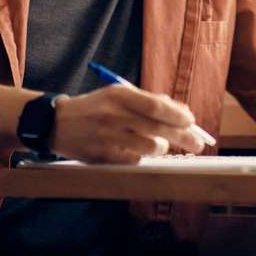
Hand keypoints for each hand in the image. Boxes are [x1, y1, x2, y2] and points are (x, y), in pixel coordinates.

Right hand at [48, 85, 204, 163]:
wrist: (56, 123)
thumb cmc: (96, 108)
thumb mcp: (116, 95)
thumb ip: (147, 101)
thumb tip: (182, 113)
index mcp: (119, 95)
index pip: (156, 106)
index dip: (178, 115)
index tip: (192, 121)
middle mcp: (113, 115)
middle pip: (158, 128)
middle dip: (183, 137)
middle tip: (198, 143)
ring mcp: (107, 137)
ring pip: (149, 147)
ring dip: (161, 148)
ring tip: (161, 146)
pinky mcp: (102, 156)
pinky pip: (134, 160)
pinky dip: (141, 157)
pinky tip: (136, 152)